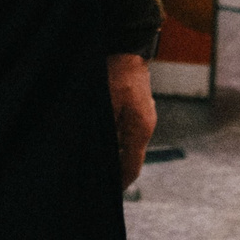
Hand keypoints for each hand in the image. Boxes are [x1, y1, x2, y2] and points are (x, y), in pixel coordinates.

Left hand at [109, 52, 156, 189]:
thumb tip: (97, 155)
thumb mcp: (104, 104)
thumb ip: (103, 132)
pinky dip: (114, 139)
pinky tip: (100, 138)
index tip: (108, 194)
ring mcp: (143, 115)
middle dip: (114, 170)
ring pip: (127, 144)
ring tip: (94, 162)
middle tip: (96, 180)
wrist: (127, 45)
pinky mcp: (137, 107)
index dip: (119, 183)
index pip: (131, 167)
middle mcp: (145, 125)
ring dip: (113, 153)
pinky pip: (126, 130)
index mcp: (139, 129)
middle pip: (130, 157)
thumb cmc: (114, 73)